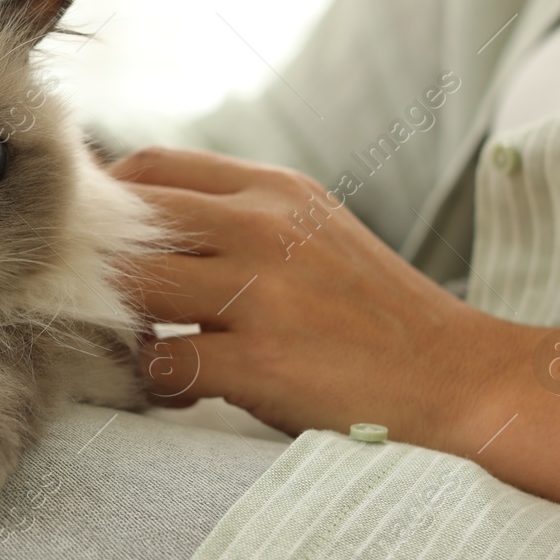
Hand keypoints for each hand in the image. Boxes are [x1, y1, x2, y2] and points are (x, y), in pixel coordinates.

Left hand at [112, 146, 508, 449]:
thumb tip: (134, 219)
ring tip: (142, 350)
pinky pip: (161, 366)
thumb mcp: (313, 233)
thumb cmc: (375, 314)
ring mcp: (261, 294)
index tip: (94, 244)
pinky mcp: (261, 362)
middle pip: (129, 226)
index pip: (152, 167)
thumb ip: (236, 216)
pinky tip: (184, 391)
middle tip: (96, 304)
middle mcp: (264, 228)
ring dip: (121, 328)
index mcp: (274, 190)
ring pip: (134, 292)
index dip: (106, 205)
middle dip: (98, 267)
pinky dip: (156, 384)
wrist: (465, 380)